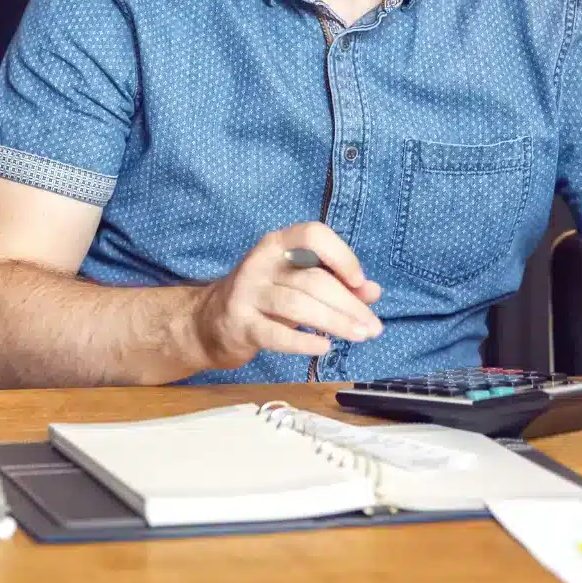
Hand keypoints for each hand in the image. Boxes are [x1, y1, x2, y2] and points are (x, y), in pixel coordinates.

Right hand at [191, 223, 382, 370]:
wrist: (208, 322)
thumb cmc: (264, 297)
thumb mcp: (297, 283)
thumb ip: (336, 283)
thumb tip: (373, 292)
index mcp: (278, 245)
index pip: (313, 235)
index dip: (341, 255)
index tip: (360, 281)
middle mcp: (260, 263)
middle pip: (313, 280)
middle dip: (349, 304)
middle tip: (373, 327)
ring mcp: (247, 293)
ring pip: (298, 306)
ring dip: (335, 322)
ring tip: (360, 336)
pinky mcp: (240, 324)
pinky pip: (276, 334)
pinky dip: (304, 341)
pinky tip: (324, 347)